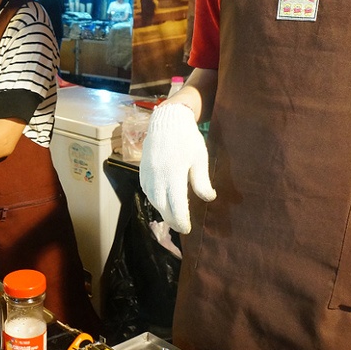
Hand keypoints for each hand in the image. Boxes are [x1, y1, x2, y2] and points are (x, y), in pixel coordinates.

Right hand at [139, 102, 215, 233]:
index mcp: (173, 174)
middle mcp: (157, 177)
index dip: (182, 221)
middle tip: (182, 226)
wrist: (167, 120)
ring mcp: (147, 174)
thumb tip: (208, 199)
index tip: (188, 229)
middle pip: (162, 207)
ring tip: (173, 216)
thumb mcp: (199, 158)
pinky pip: (147, 191)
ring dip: (163, 210)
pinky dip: (155, 199)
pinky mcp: (142, 171)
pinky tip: (163, 201)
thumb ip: (202, 181)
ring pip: (153, 200)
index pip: (176, 206)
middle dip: (172, 220)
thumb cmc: (187, 139)